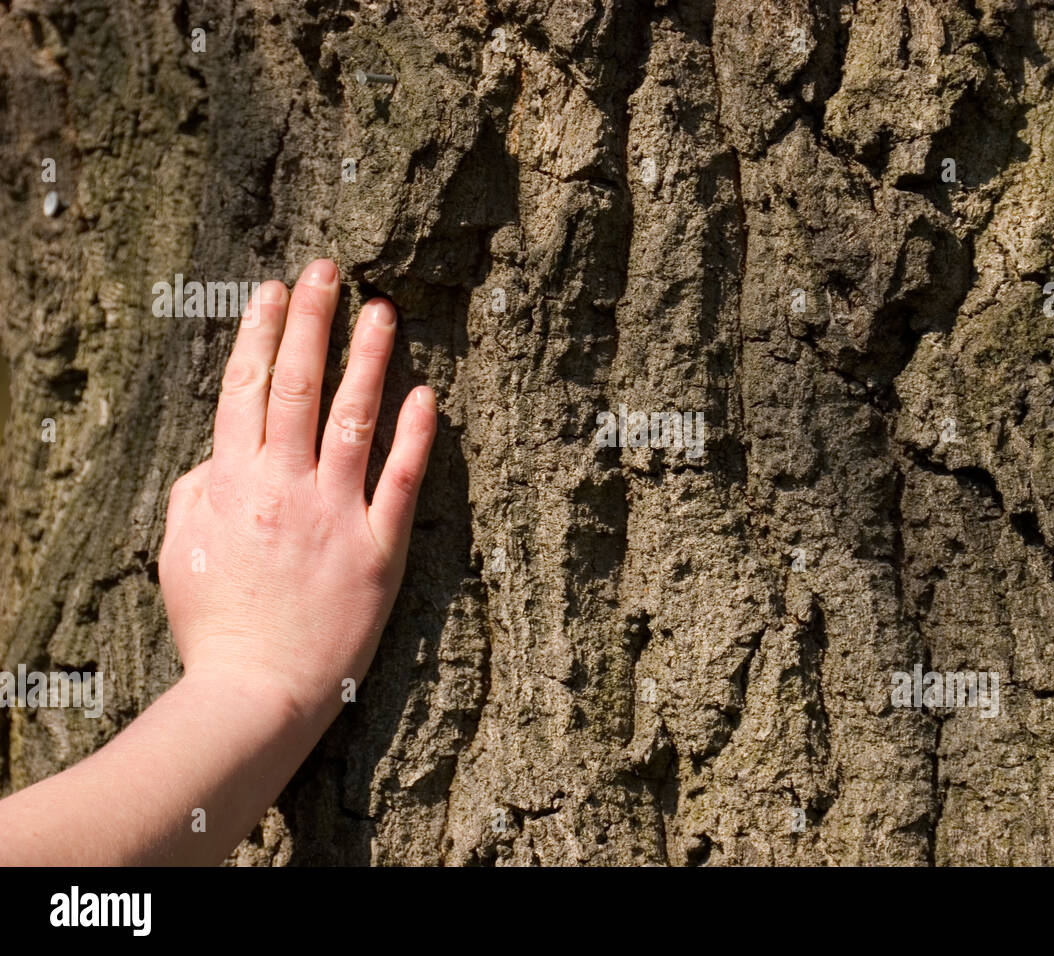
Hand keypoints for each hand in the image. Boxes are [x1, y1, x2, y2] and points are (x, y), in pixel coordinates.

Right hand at [158, 258, 435, 725]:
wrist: (257, 690)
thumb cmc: (216, 625)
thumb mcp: (180, 553)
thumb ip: (195, 493)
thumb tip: (218, 453)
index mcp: (232, 484)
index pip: (245, 391)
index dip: (259, 334)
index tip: (272, 290)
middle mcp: (284, 488)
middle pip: (297, 388)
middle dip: (311, 322)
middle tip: (327, 269)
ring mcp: (335, 516)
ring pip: (352, 421)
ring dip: (366, 361)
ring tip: (381, 311)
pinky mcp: (379, 550)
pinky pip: (401, 482)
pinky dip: (415, 436)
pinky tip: (426, 394)